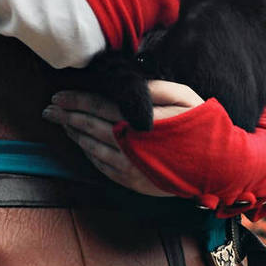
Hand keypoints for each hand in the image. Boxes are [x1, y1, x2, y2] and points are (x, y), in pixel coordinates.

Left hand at [42, 80, 203, 195]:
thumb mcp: (184, 96)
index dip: (75, 100)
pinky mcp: (132, 181)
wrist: (218, 166)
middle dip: (65, 116)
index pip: (99, 106)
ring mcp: (129, 166)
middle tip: (48, 110)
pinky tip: (80, 143)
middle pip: (89, 126)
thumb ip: (153, 88)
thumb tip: (128, 84)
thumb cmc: (201, 126)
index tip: (57, 96)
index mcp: (140, 119)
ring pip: (91, 147)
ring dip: (73, 134)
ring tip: (60, 123)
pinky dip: (86, 152)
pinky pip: (101, 165)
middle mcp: (131, 143)